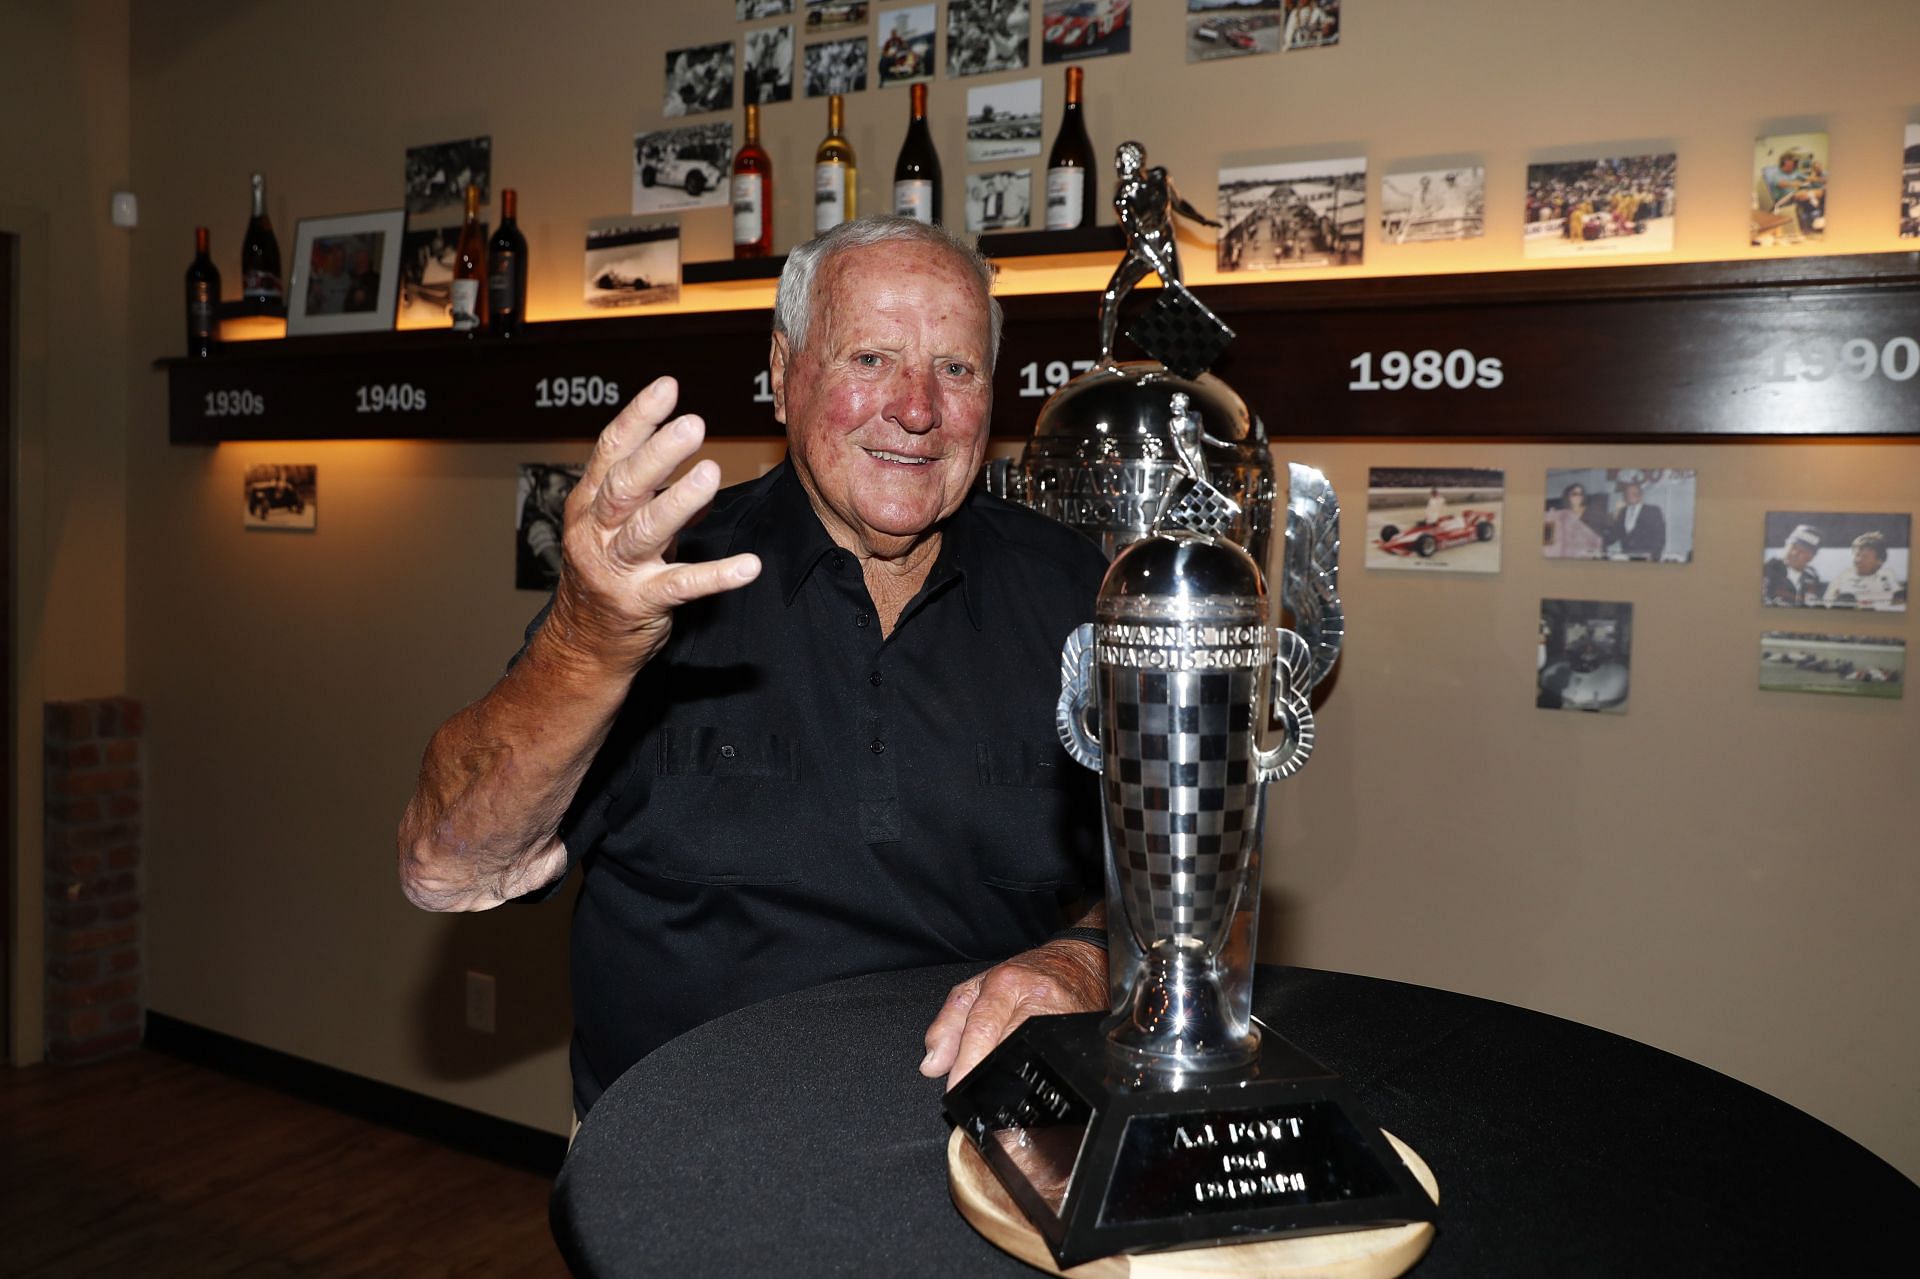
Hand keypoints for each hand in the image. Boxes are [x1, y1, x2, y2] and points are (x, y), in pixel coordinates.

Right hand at [547, 377, 760, 672]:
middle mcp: (596, 532)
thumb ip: (655, 498)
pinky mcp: (640, 603)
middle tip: (693, 424)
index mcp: (589, 503)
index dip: (639, 418)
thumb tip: (697, 472)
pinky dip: (717, 576)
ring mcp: (616, 569)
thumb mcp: (621, 529)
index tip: (668, 387)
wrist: (583, 644)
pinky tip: (749, 566)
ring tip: (710, 474)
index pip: (610, 451)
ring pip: (646, 530)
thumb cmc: (607, 576)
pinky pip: (681, 585)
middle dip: (658, 454)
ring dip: (680, 502)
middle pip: (625, 485)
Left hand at [920, 940, 1106, 1088]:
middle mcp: (1035, 997)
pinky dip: (1039, 1077)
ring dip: (1013, 1082)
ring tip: (998, 1099)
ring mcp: (1062, 1016)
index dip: (968, 1063)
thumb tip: (932, 1064)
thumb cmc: (1024, 977)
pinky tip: (1028, 1089)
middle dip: (988, 1077)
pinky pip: (1056, 1062)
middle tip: (974, 1100)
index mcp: (1004, 984)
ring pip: (1033, 1055)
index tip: (957, 1088)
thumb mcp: (976, 989)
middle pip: (1008, 1044)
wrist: (1076, 965)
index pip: (982, 1028)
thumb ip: (948, 1024)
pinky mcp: (1080, 1031)